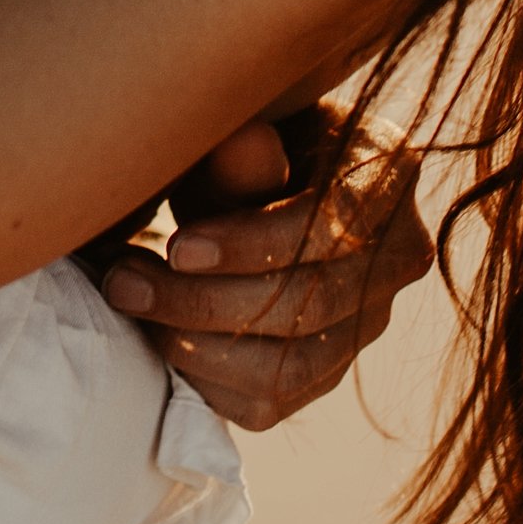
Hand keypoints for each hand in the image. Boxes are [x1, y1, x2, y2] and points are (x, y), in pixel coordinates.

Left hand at [99, 113, 431, 434]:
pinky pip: (268, 401)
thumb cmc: (255, 138)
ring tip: (130, 304)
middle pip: (305, 308)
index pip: (328, 230)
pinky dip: (204, 381)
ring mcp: (369, 321)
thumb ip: (248, 146)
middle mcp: (398, 257)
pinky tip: (156, 340)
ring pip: (286, 367)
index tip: (176, 246)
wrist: (272, 175)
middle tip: (124, 281)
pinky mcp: (330, 369)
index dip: (250, 246)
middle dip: (202, 301)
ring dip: (193, 347)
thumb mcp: (252, 123)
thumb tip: (243, 141)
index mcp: (389, 175)